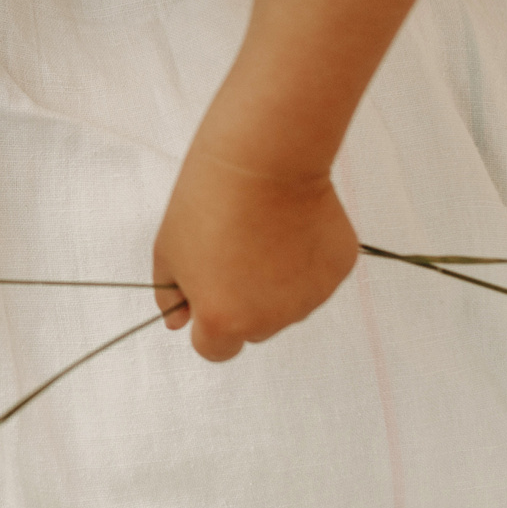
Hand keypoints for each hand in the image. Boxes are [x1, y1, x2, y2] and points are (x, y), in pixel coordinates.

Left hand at [152, 142, 361, 361]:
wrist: (262, 158)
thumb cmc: (209, 200)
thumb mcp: (168, 250)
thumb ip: (171, 295)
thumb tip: (178, 321)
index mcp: (225, 321)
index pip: (216, 349)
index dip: (208, 321)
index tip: (208, 292)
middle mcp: (271, 320)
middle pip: (255, 328)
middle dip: (245, 303)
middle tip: (235, 251)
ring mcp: (310, 298)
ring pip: (289, 303)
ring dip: (277, 282)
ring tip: (263, 231)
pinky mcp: (338, 271)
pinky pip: (317, 277)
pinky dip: (307, 259)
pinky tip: (291, 224)